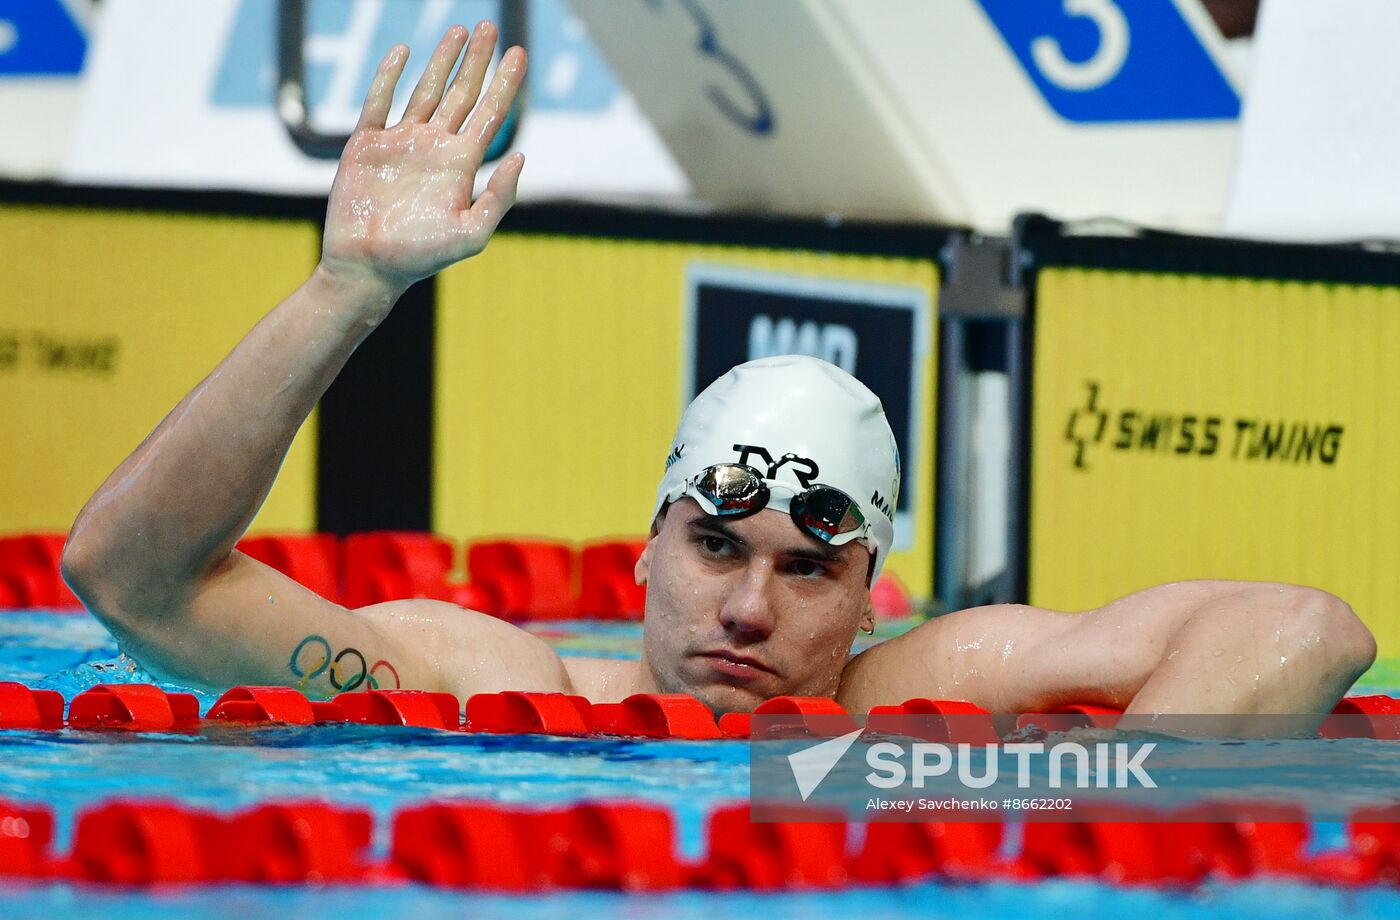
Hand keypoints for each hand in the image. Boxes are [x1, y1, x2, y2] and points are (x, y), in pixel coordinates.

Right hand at [320, 23, 525, 293]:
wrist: (368, 268)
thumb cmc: (420, 258)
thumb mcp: (470, 233)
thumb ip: (499, 197)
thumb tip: (521, 156)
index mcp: (461, 165)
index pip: (490, 114)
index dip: (505, 84)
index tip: (519, 53)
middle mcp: (434, 148)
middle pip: (462, 93)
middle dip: (477, 60)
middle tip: (490, 26)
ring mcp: (400, 143)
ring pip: (426, 91)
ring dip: (442, 60)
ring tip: (459, 30)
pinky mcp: (366, 145)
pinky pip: (379, 101)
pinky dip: (389, 76)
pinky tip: (404, 52)